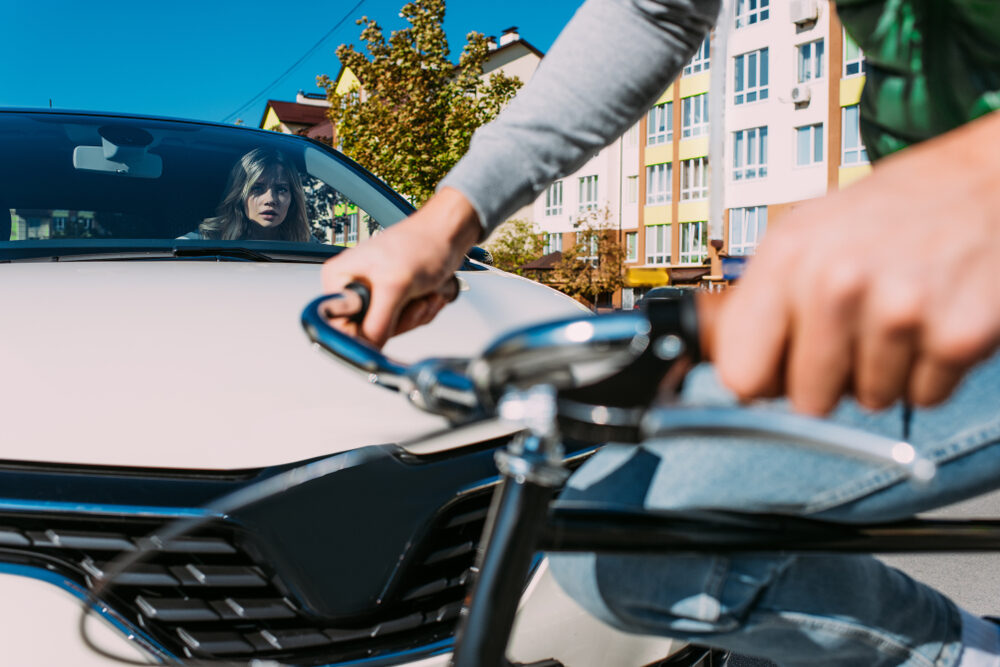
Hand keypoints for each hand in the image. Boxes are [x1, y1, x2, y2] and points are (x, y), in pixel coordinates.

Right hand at [320, 187, 481, 347]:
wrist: (448, 234)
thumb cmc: (421, 244)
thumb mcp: (395, 285)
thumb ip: (377, 322)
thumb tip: (367, 350)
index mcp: (340, 279)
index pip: (339, 326)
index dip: (364, 333)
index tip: (387, 325)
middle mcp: (353, 288)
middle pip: (369, 332)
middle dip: (401, 319)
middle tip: (414, 300)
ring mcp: (375, 295)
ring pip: (392, 329)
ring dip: (416, 314)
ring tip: (423, 292)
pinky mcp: (394, 299)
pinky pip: (406, 322)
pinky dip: (422, 311)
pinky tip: (428, 293)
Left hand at [713, 111, 999, 414]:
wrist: (984, 183)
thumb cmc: (890, 213)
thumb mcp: (805, 236)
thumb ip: (764, 303)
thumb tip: (740, 378)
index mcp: (788, 257)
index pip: (740, 373)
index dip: (764, 379)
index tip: (780, 367)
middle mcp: (838, 282)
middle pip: (807, 401)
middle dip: (829, 379)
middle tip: (853, 333)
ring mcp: (898, 311)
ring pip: (869, 400)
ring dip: (884, 370)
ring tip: (896, 315)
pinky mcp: (956, 336)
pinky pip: (924, 397)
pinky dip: (930, 371)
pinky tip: (932, 321)